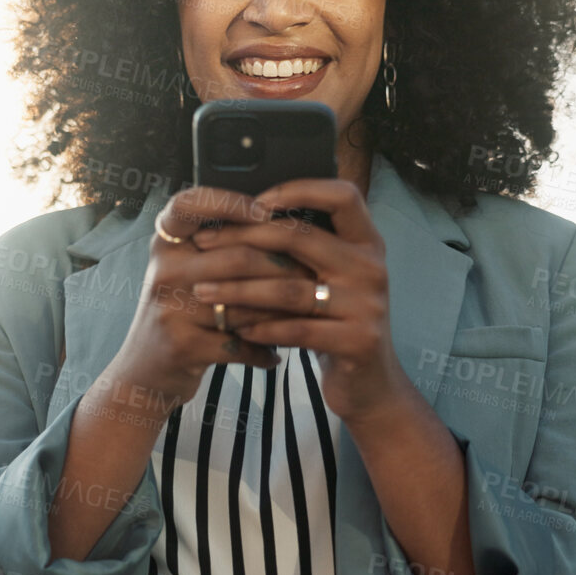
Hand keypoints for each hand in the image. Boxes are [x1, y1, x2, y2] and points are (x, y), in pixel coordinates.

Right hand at [101, 186, 316, 418]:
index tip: (266, 211)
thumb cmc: (179, 311)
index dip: (229, 202)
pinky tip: (276, 355)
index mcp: (166, 242)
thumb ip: (218, 245)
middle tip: (312, 274)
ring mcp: (170, 309)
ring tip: (306, 314)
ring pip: (244, 305)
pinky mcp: (182, 345)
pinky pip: (240, 343)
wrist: (144, 369)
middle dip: (282, 268)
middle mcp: (164, 270)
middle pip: (236, 258)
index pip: (190, 204)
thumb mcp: (184, 270)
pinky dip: (262, 351)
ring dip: (280, 313)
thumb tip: (281, 223)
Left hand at [185, 178, 408, 428]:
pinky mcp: (358, 341)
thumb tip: (241, 217)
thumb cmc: (336, 323)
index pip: (342, 195)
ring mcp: (368, 305)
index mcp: (367, 242)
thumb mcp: (330, 279)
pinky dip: (261, 327)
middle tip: (202, 245)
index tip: (253, 202)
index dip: (299, 190)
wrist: (371, 384)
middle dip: (243, 238)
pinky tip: (236, 328)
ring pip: (290, 288)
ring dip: (239, 290)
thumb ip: (305, 250)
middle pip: (301, 237)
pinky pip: (297, 329)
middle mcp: (372, 267)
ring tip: (204, 291)